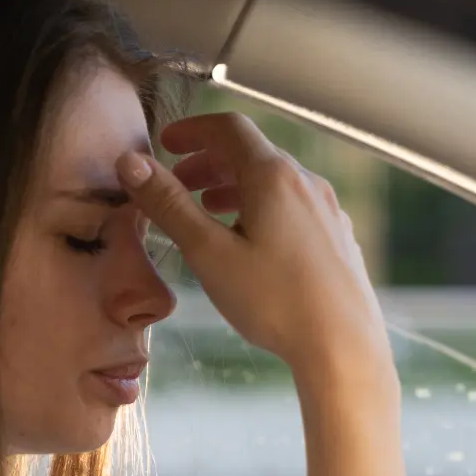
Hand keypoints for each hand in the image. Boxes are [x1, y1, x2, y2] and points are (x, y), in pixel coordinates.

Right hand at [117, 113, 389, 374]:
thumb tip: (131, 163)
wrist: (344, 347)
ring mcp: (327, 209)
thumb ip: (169, 205)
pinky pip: (294, 206)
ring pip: (274, 181)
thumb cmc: (275, 301)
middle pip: (252, 153)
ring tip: (209, 208)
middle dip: (209, 161)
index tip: (166, 142)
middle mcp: (306, 183)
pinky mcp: (337, 237)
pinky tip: (251, 240)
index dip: (192, 130)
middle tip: (178, 180)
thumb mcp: (209, 253)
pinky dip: (262, 206)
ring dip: (235, 185)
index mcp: (273, 176)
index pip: (228, 128)